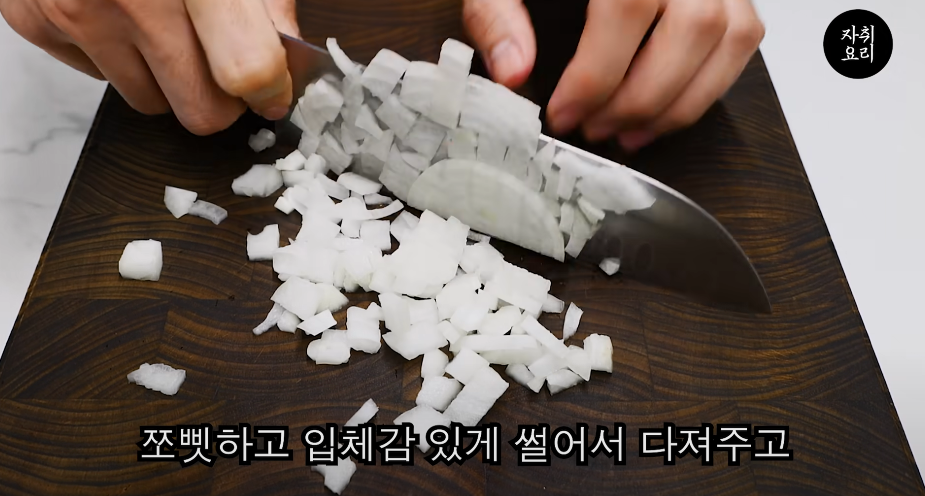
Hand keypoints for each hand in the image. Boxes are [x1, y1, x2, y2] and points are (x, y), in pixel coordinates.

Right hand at [1, 0, 299, 134]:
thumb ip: (265, 0)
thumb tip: (286, 57)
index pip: (247, 68)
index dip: (269, 90)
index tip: (271, 91)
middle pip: (199, 110)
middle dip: (218, 98)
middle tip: (219, 64)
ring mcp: (79, 12)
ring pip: (149, 101)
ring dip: (165, 78)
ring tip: (163, 24)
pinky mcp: (37, 21)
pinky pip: (98, 76)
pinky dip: (114, 53)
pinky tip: (116, 9)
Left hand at [463, 0, 764, 150]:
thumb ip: (497, 12)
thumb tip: (514, 71)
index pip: (627, 6)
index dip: (597, 72)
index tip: (564, 112)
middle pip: (691, 27)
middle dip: (639, 98)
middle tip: (594, 129)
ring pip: (729, 36)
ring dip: (678, 102)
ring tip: (627, 133)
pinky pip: (743, 38)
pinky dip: (707, 86)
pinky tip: (663, 111)